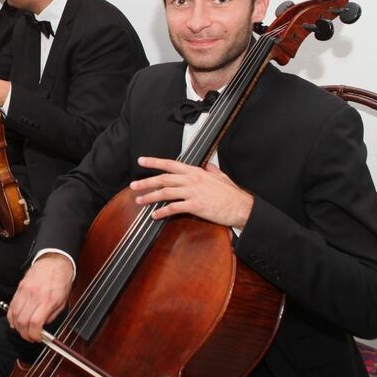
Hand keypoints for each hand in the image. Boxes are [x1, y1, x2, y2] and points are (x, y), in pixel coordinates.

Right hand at [7, 253, 73, 341]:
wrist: (54, 262)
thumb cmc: (60, 280)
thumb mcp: (62, 301)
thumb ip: (51, 315)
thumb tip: (42, 326)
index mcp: (47, 300)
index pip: (35, 323)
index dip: (34, 335)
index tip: (37, 338)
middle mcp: (34, 296)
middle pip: (22, 321)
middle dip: (25, 334)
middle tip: (29, 336)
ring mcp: (25, 291)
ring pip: (14, 314)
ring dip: (17, 326)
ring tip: (23, 330)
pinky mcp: (19, 288)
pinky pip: (12, 305)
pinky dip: (11, 316)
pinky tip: (15, 321)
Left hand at [129, 157, 253, 227]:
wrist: (242, 207)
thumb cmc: (232, 194)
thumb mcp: (221, 176)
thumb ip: (212, 170)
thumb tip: (209, 165)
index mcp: (196, 172)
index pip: (170, 164)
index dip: (154, 162)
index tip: (141, 161)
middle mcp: (192, 180)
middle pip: (163, 179)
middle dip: (146, 182)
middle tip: (133, 185)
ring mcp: (193, 192)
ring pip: (165, 193)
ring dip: (149, 197)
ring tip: (139, 200)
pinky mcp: (195, 206)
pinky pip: (173, 208)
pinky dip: (162, 212)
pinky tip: (155, 215)